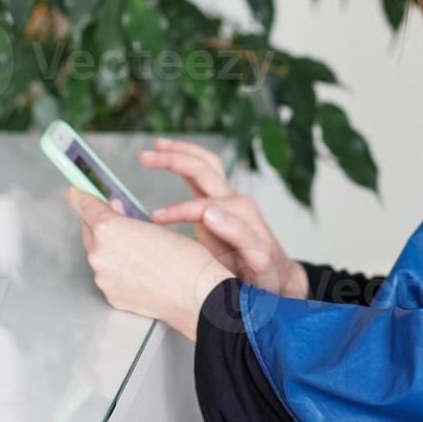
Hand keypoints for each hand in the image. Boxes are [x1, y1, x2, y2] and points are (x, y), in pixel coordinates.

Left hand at [66, 187, 231, 341]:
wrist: (197, 296)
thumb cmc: (185, 260)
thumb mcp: (156, 226)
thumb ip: (127, 217)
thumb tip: (115, 211)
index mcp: (109, 229)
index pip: (86, 206)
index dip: (80, 197)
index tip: (75, 193)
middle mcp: (99, 254)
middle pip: (89, 231)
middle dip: (101, 224)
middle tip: (122, 220)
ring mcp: (103, 278)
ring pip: (100, 255)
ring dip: (111, 250)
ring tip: (141, 253)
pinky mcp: (111, 295)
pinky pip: (109, 276)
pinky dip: (119, 271)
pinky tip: (141, 271)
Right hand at [142, 138, 308, 299]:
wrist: (277, 276)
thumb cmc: (267, 275)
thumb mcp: (260, 262)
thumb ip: (240, 236)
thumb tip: (209, 213)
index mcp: (244, 214)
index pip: (205, 205)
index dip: (180, 210)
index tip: (156, 217)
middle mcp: (236, 201)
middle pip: (206, 170)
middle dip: (175, 161)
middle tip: (145, 158)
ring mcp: (227, 200)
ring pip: (205, 165)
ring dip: (180, 152)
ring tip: (155, 145)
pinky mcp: (218, 204)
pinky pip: (202, 175)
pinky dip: (185, 161)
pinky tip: (167, 154)